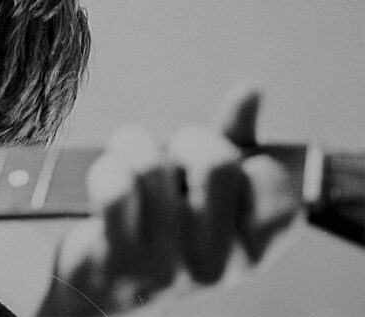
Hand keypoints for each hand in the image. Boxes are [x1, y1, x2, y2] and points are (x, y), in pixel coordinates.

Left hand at [39, 90, 299, 315]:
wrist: (103, 291)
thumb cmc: (160, 228)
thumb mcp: (206, 190)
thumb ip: (235, 140)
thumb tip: (252, 89)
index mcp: (253, 249)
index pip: (275, 180)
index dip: (244, 158)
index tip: (211, 170)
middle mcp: (219, 265)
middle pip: (216, 161)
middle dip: (185, 142)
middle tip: (169, 158)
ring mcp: (169, 267)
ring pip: (153, 166)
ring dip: (132, 145)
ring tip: (126, 159)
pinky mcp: (119, 262)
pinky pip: (115, 186)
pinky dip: (105, 168)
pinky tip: (106, 180)